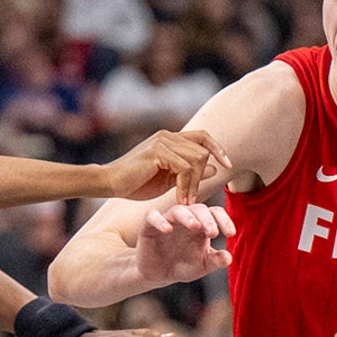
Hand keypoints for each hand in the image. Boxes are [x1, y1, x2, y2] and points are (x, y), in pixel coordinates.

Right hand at [104, 130, 231, 203]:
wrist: (109, 183)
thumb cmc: (135, 183)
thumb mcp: (169, 179)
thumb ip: (189, 173)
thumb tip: (213, 169)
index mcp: (170, 139)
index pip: (203, 136)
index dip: (218, 148)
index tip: (227, 165)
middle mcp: (168, 135)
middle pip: (202, 151)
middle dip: (202, 177)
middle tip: (191, 199)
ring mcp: (162, 141)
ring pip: (196, 159)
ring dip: (194, 184)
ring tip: (185, 201)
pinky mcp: (158, 151)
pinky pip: (185, 167)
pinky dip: (186, 185)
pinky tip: (179, 198)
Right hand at [137, 204, 235, 285]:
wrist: (158, 275)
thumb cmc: (182, 266)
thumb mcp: (202, 265)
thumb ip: (216, 261)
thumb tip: (229, 257)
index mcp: (202, 224)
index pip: (215, 213)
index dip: (224, 220)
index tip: (230, 234)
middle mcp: (186, 218)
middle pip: (199, 208)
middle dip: (208, 219)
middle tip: (213, 234)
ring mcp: (167, 220)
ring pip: (177, 210)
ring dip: (187, 216)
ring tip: (195, 226)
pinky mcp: (148, 226)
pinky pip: (152, 216)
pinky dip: (159, 220)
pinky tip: (167, 230)